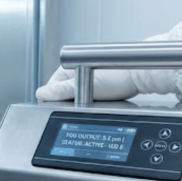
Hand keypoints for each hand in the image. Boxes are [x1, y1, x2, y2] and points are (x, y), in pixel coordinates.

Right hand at [35, 67, 178, 101]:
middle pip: (61, 97)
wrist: (139, 77)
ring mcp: (84, 81)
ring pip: (74, 99)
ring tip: (96, 101)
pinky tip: (100, 103)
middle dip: (69, 104)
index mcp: (65, 71)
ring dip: (81, 104)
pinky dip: (91, 104)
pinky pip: (86, 99)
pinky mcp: (95, 88)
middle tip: (85, 105)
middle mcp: (73, 74)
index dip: (54, 102)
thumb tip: (42, 95)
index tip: (64, 108)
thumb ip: (60, 91)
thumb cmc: (117, 76)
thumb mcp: (83, 86)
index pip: (49, 91)